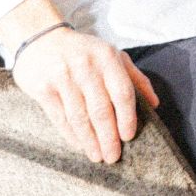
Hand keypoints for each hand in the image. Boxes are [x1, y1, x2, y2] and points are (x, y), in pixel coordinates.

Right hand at [11, 25, 158, 164]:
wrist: (41, 38)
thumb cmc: (84, 52)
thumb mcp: (112, 55)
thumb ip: (135, 77)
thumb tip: (154, 104)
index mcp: (108, 57)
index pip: (122, 92)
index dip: (127, 117)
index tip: (128, 137)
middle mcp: (86, 66)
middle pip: (101, 109)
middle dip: (109, 137)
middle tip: (113, 156)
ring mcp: (63, 77)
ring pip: (80, 117)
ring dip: (90, 141)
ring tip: (97, 156)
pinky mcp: (43, 88)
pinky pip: (60, 117)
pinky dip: (71, 135)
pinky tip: (80, 146)